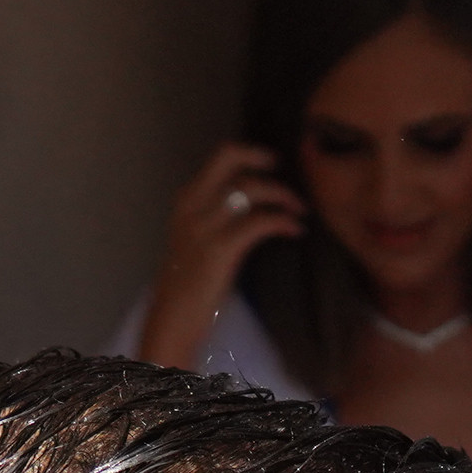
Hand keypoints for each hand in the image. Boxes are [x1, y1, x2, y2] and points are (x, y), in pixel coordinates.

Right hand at [140, 142, 302, 373]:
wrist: (173, 319)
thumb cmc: (189, 285)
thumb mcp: (195, 241)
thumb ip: (215, 218)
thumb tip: (252, 205)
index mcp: (186, 201)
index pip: (218, 159)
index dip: (248, 153)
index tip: (271, 162)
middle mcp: (192, 206)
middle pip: (229, 159)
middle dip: (262, 159)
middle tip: (287, 175)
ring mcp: (204, 226)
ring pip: (249, 189)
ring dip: (281, 195)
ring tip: (299, 209)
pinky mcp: (220, 249)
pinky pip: (259, 222)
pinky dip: (282, 221)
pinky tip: (295, 230)